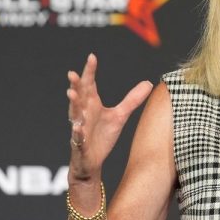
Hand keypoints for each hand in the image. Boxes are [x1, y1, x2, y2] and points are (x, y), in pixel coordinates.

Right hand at [67, 53, 152, 182]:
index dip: (90, 71)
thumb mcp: (120, 116)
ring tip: (71, 93)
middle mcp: (84, 113)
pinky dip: (77, 132)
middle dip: (76, 84)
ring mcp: (79, 128)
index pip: (90, 84)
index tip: (92, 57)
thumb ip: (132, 100)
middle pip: (79, 95)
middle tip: (73, 72)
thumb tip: (149, 83)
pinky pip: (77, 137)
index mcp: (92, 104)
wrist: (92, 162)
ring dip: (73, 104)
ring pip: (74, 114)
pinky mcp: (80, 144)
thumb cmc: (102, 136)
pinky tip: (78, 127)